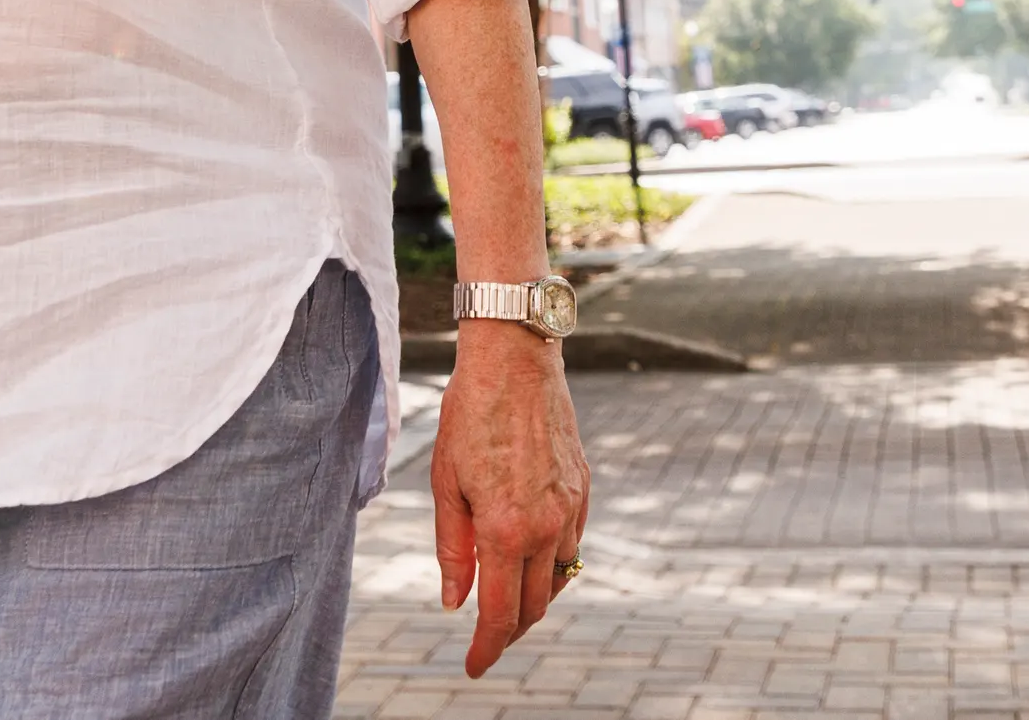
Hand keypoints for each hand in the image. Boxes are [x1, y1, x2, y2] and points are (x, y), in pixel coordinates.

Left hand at [431, 322, 589, 678]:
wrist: (515, 361)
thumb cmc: (470, 415)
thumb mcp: (445, 483)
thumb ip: (453, 548)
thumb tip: (454, 601)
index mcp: (507, 529)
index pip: (501, 614)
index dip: (487, 648)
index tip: (474, 667)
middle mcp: (547, 526)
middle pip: (534, 606)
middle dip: (509, 632)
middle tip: (485, 641)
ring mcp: (571, 508)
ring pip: (558, 579)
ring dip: (533, 600)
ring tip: (506, 604)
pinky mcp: (583, 489)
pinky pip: (572, 545)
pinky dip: (552, 565)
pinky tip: (531, 559)